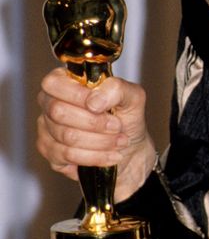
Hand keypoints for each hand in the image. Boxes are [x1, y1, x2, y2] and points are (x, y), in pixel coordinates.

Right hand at [36, 67, 155, 199]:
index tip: (102, 107)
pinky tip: (111, 155)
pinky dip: (95, 156)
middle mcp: (50, 103)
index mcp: (65, 81)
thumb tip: (94, 101)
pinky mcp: (50, 153)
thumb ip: (116, 89)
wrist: (130, 149)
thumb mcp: (132, 97)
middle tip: (117, 127)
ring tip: (120, 141)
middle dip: (95, 123)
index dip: (77, 95)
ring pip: (66, 136)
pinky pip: (68, 155)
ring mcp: (46, 129)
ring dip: (100, 141)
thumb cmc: (126, 118)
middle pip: (58, 112)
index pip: (53, 83)